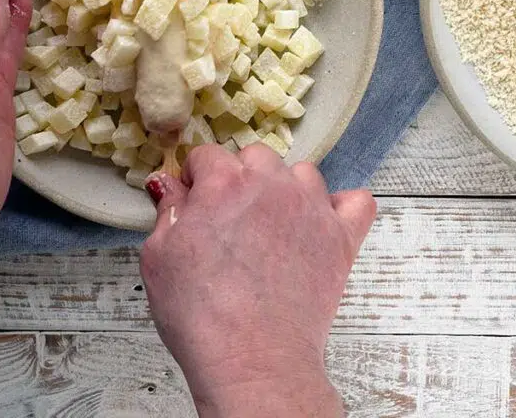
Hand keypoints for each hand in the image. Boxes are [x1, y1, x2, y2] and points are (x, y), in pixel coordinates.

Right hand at [140, 144, 375, 417]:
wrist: (253, 360)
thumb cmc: (201, 315)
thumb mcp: (158, 257)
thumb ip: (168, 211)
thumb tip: (169, 185)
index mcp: (224, 183)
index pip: (207, 155)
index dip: (195, 180)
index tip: (193, 204)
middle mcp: (272, 185)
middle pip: (255, 156)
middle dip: (239, 177)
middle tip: (228, 219)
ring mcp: (312, 209)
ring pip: (302, 173)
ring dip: (285, 188)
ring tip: (271, 225)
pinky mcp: (341, 239)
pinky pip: (357, 202)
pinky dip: (341, 207)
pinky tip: (320, 225)